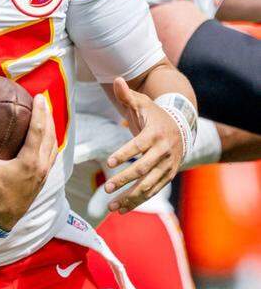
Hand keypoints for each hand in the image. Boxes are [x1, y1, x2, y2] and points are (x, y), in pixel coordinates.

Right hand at [0, 95, 58, 229]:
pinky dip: (49, 145)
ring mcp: (42, 175)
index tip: (40, 97)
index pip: (38, 131)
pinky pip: (50, 157)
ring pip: (52, 147)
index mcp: (30, 161)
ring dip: (51, 131)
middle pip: (50, 136)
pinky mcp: (40, 181)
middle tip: (45, 102)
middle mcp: (40, 167)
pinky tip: (43, 144)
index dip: (40, 112)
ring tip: (47, 119)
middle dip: (49, 117)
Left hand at [100, 78, 184, 213]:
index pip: (139, 146)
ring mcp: (167, 166)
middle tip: (106, 187)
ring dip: (130, 196)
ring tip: (111, 206)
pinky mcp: (167, 176)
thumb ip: (127, 94)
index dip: (124, 154)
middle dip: (125, 179)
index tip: (108, 163)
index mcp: (155, 134)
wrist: (181, 127)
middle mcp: (164, 152)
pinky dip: (138, 201)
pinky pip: (152, 191)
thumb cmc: (154, 114)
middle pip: (143, 169)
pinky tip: (121, 210)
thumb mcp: (142, 102)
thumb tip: (117, 79)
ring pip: (148, 185)